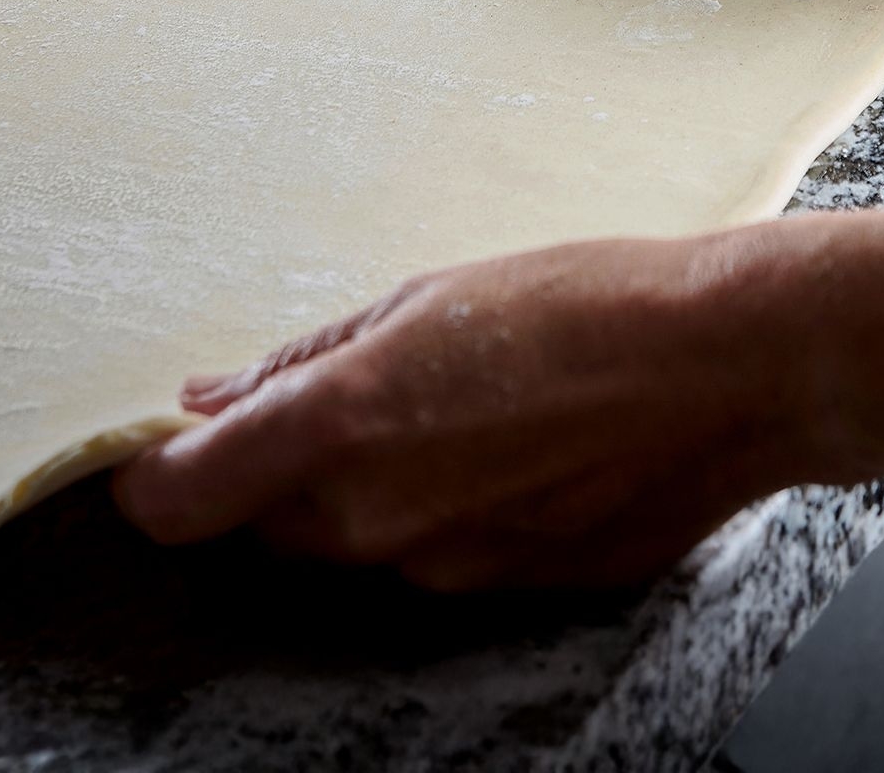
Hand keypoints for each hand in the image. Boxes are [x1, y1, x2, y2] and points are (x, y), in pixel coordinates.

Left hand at [111, 234, 795, 590]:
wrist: (730, 367)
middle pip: (267, 523)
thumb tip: (218, 400)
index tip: (169, 441)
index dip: (154, 474)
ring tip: (468, 401)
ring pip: (355, 541)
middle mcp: (375, 522)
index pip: (175, 503)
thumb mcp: (431, 292)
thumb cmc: (590, 303)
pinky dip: (449, 508)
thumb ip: (309, 358)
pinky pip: (436, 556)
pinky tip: (518, 442)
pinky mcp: (506, 592)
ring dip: (374, 485)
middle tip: (363, 384)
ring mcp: (443, 569)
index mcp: (341, 430)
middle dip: (283, 466)